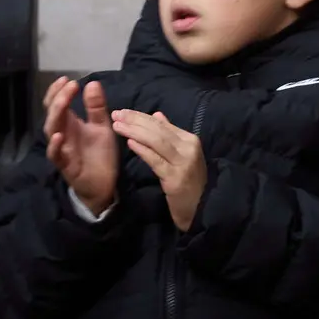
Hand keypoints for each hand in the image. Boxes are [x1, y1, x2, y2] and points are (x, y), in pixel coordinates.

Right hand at [44, 77, 117, 215]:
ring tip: (64, 102)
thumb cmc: (99, 154)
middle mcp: (62, 134)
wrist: (104, 183)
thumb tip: (93, 83)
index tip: (68, 79)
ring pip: (51, 130)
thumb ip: (97, 107)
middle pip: (53, 113)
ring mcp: (61, 149)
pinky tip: (59, 136)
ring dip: (56, 115)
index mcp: (70, 123)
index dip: (59, 91)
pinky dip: (55, 145)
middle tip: (69, 85)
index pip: (58, 104)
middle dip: (58, 98)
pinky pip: (55, 155)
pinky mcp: (65, 165)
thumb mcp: (102, 127)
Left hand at [112, 110, 206, 231]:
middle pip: (158, 130)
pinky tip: (130, 143)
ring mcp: (183, 163)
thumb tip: (157, 115)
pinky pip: (156, 160)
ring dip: (135, 132)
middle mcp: (188, 148)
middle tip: (117, 114)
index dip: (141, 116)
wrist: (202, 206)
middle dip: (135, 121)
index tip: (123, 112)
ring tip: (118, 126)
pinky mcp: (175, 178)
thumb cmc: (189, 180)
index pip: (162, 124)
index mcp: (189, 140)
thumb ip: (170, 134)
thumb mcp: (182, 154)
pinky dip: (143, 150)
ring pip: (157, 141)